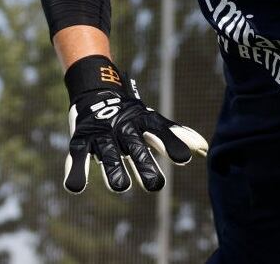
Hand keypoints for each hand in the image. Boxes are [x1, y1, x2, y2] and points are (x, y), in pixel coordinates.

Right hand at [63, 55, 208, 193]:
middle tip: (155, 186)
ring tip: (121, 188)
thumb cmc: (132, 116)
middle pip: (135, 146)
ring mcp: (102, 132)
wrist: (97, 92)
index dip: (171, 144)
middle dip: (145, 165)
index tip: (185, 160)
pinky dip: (76, 169)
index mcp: (143, 120)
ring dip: (113, 170)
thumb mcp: (152, 122)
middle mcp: (123, 126)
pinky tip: (75, 187)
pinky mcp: (81, 138)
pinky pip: (77, 154)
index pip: (159, 131)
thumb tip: (204, 149)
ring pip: (108, 153)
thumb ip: (175, 136)